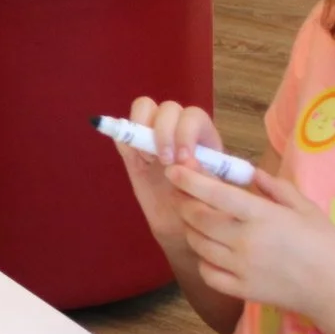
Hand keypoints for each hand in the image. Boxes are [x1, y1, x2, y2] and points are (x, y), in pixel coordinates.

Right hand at [110, 97, 224, 244]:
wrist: (181, 225)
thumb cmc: (204, 210)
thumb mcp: (211, 198)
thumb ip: (204, 178)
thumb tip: (187, 162)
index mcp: (205, 138)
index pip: (194, 116)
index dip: (185, 132)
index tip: (182, 161)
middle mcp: (179, 130)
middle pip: (169, 108)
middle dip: (163, 132)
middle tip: (164, 162)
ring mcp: (154, 137)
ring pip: (144, 107)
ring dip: (142, 128)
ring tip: (147, 160)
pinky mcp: (133, 149)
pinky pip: (123, 129)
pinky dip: (123, 137)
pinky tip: (135, 160)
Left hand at [168, 164, 334, 330]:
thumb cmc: (325, 243)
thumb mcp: (304, 206)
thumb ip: (273, 186)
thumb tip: (247, 173)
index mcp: (262, 216)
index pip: (214, 194)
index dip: (189, 180)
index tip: (173, 170)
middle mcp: (245, 241)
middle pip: (197, 219)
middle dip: (184, 203)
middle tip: (185, 195)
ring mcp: (240, 268)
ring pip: (198, 244)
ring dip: (192, 229)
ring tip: (200, 221)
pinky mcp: (239, 290)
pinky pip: (206, 272)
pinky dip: (202, 259)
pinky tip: (211, 251)